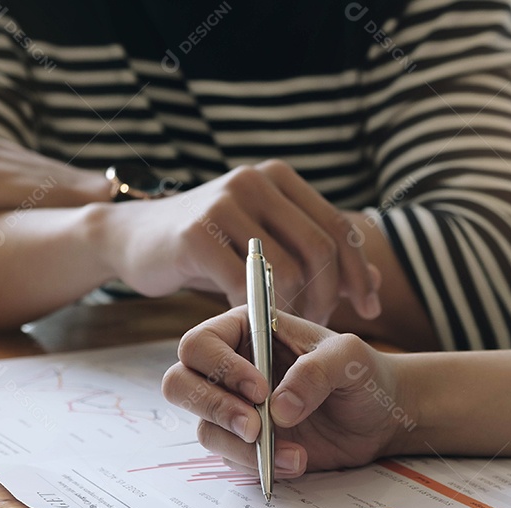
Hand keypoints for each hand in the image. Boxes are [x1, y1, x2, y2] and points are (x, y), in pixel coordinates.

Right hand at [108, 160, 380, 323]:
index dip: (360, 273)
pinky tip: (246, 320)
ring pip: (288, 271)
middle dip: (329, 296)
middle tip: (318, 325)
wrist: (132, 239)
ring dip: (293, 310)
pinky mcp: (196, 234)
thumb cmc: (208, 247)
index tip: (370, 310)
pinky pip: (244, 286)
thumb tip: (378, 281)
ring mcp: (224, 203)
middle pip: (321, 249)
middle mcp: (255, 182)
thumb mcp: (266, 242)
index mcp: (279, 178)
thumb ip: (317, 256)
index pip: (338, 228)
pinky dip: (253, 312)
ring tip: (283, 327)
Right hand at [162, 306, 413, 477]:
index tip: (260, 390)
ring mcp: (234, 406)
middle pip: (180, 383)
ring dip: (241, 446)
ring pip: (204, 426)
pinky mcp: (246, 442)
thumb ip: (316, 372)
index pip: (200, 343)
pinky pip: (230, 456)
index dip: (220, 367)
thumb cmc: (362, 372)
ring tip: (293, 453)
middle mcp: (231, 366)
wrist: (380, 416)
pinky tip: (297, 461)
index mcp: (246, 329)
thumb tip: (279, 409)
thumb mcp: (348, 358)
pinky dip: (259, 464)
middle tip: (255, 426)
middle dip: (213, 407)